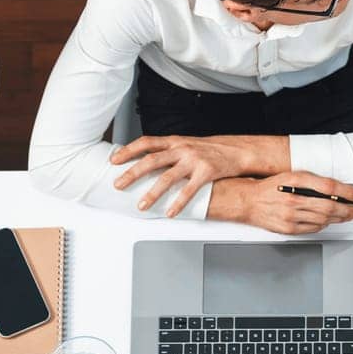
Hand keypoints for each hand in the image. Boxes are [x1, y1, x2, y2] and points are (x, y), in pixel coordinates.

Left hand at [112, 135, 273, 217]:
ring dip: (152, 193)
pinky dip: (178, 202)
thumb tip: (146, 162)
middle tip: (118, 185)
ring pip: (168, 177)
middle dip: (132, 173)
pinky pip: (189, 190)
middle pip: (152, 160)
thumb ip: (169, 152)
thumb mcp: (188, 145)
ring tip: (142, 205)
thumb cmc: (210, 150)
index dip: (129, 150)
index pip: (147, 142)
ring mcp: (194, 160)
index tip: (114, 160)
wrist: (238, 151)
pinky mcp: (207, 172)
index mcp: (175, 141)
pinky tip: (170, 212)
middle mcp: (182, 149)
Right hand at [210, 173, 352, 234]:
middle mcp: (293, 199)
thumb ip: (314, 181)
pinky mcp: (287, 228)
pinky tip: (328, 222)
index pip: (329, 188)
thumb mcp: (293, 176)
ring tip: (347, 216)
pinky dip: (323, 225)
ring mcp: (290, 216)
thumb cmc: (270, 187)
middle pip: (329, 207)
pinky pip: (312, 229)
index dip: (347, 193)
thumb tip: (336, 189)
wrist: (248, 201)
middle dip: (348, 209)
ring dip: (339, 218)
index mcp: (296, 182)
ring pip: (323, 219)